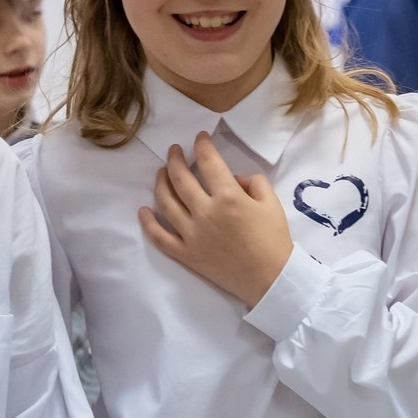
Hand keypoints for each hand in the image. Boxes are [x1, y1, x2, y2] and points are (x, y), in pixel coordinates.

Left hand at [139, 132, 293, 305]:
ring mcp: (191, 234)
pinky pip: (160, 237)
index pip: (208, 162)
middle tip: (174, 150)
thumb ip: (253, 182)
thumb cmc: (273, 240)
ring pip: (166, 203)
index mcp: (228, 197)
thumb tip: (234, 178)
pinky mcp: (186, 254)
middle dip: (174, 159)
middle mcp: (205, 212)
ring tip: (161, 172)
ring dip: (160, 183)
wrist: (270, 279)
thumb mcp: (272, 203)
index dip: (202, 145)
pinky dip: (148, 223)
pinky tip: (143, 211)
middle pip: (180, 178)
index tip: (200, 138)